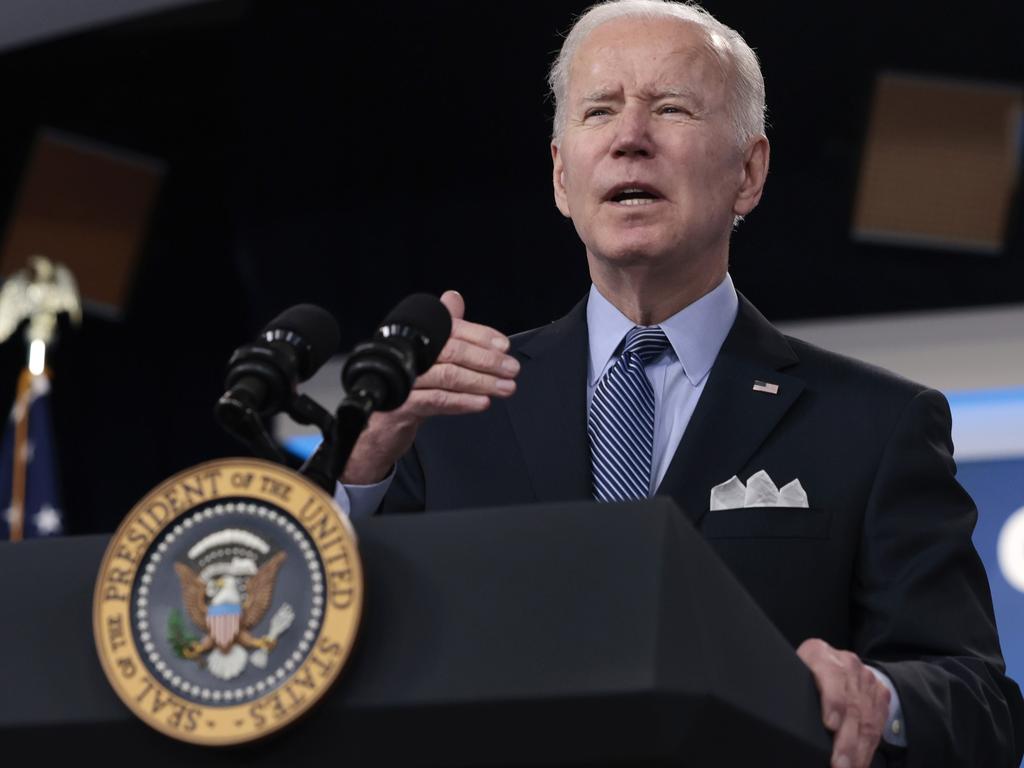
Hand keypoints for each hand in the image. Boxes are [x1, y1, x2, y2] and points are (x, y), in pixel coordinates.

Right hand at [341, 290, 519, 483]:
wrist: (375, 429)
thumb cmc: (402, 390)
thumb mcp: (424, 358)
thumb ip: (441, 329)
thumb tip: (453, 299)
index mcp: (412, 338)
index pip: (451, 329)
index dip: (480, 336)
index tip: (503, 346)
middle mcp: (405, 355)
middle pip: (452, 351)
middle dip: (487, 360)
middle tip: (511, 368)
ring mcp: (402, 381)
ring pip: (448, 376)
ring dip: (482, 382)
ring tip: (504, 387)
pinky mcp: (400, 407)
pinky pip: (437, 400)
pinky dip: (463, 402)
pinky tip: (482, 403)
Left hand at [797, 638, 890, 767]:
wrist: (835, 660)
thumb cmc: (805, 672)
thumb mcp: (793, 670)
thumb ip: (790, 685)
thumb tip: (779, 709)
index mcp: (819, 654)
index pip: (832, 676)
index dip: (833, 701)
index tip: (830, 725)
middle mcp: (847, 664)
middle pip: (851, 705)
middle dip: (846, 739)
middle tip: (838, 762)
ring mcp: (866, 679)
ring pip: (866, 719)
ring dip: (858, 750)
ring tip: (848, 767)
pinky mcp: (880, 695)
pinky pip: (877, 725)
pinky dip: (868, 748)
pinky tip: (859, 763)